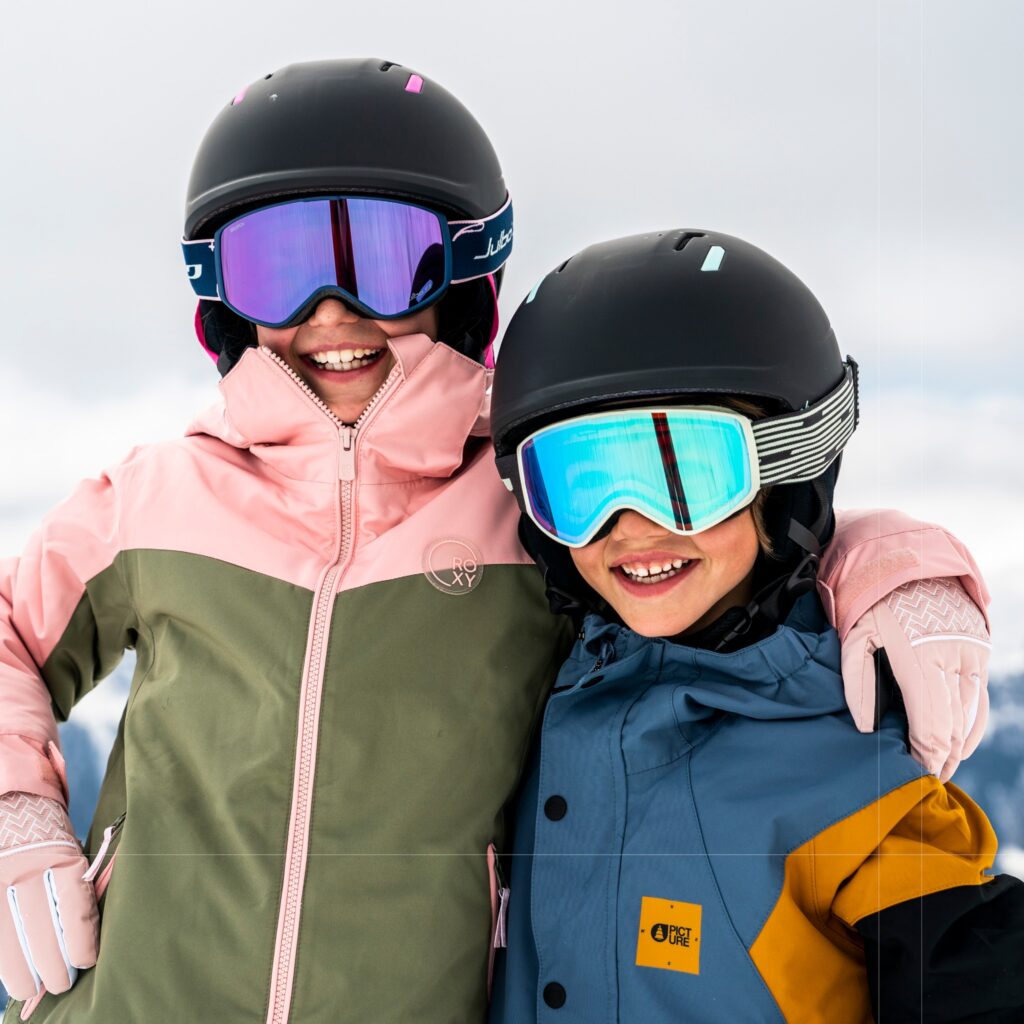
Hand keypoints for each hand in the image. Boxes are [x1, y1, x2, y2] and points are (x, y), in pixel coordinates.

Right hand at [0, 792, 97, 1000]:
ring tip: (31, 989)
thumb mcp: (74, 851)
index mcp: (61, 856)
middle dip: (53, 966)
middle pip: (40, 931)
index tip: (86, 962)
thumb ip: (79, 889)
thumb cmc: (53, 838)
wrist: (17, 807)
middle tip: (62, 983)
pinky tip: (10, 972)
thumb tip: (86, 940)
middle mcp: (26, 868)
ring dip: (21, 973)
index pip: (74, 908)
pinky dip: (1, 958)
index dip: (81, 943)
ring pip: (7, 940)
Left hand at [841, 577, 989, 781]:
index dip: (926, 756)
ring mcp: (972, 653)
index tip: (918, 776)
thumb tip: (864, 726)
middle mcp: (954, 657)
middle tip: (926, 779)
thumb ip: (857, 683)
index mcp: (921, 656)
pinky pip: (980, 698)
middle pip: (952, 726)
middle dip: (940, 757)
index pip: (931, 724)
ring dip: (956, 745)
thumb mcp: (854, 635)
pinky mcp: (981, 648)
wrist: (909, 557)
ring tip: (938, 766)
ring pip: (970, 715)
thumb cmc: (872, 599)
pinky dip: (971, 725)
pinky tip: (959, 744)